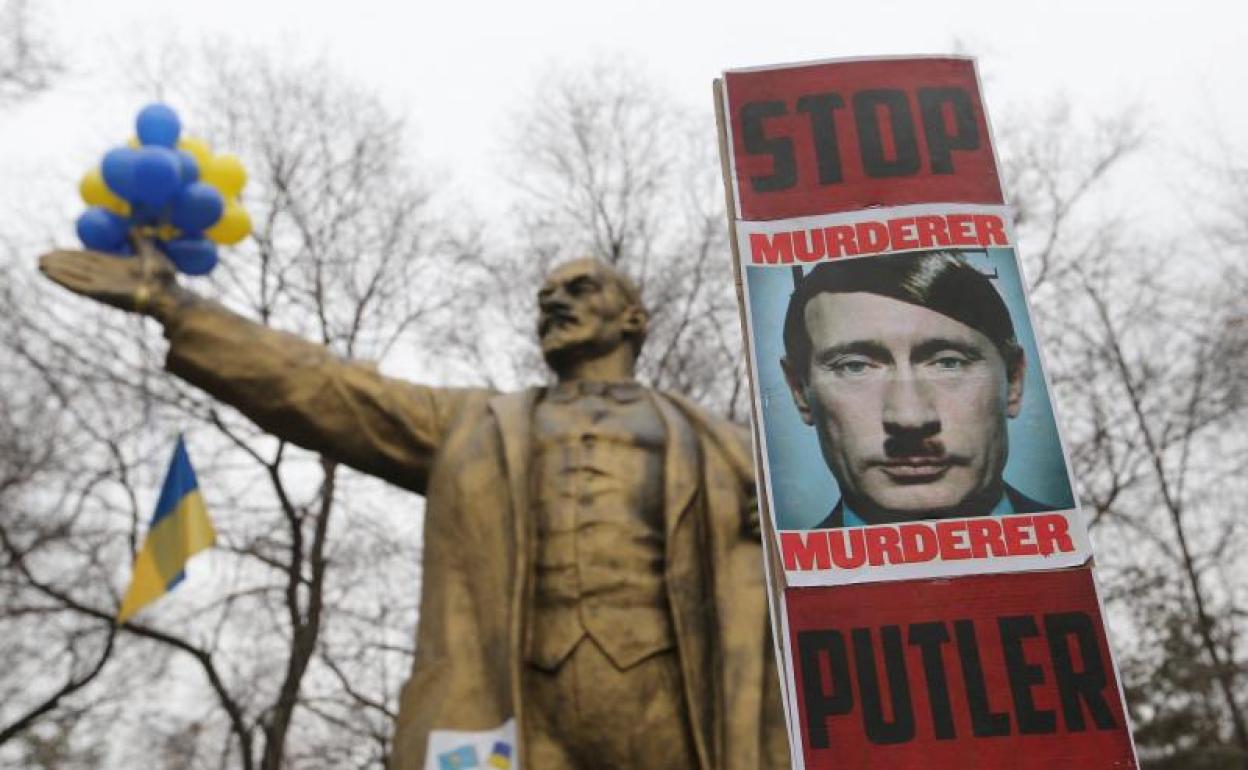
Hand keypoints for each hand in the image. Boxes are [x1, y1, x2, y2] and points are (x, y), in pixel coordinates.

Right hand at [39, 236, 179, 317]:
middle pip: (78, 267)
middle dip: (60, 262)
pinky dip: (63, 280)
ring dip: (57, 270)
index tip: (56, 251)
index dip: (72, 255)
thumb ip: (138, 241)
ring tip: (39, 264)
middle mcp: (107, 276)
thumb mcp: (149, 252)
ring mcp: (103, 286)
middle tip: (40, 257)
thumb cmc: (164, 277)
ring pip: (74, 276)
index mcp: (116, 267)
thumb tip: (131, 229)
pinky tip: (49, 274)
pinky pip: (77, 286)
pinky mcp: (101, 294)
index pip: (89, 259)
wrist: (170, 294)